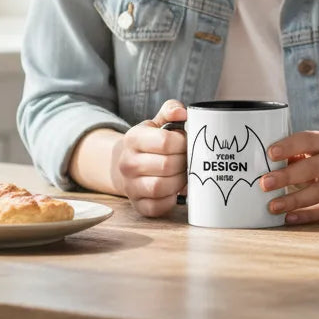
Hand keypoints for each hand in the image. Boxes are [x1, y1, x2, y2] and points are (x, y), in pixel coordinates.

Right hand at [111, 99, 187, 217]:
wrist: (128, 163)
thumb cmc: (151, 142)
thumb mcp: (158, 121)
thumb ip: (171, 110)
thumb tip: (183, 112)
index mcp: (134, 138)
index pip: (166, 141)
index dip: (183, 142)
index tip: (187, 142)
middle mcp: (127, 163)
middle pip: (167, 165)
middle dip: (185, 162)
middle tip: (190, 159)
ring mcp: (130, 186)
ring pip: (160, 187)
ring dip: (180, 182)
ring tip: (185, 174)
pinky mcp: (137, 204)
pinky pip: (156, 207)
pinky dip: (170, 201)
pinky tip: (175, 191)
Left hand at [258, 130, 318, 223]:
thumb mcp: (312, 151)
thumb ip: (291, 155)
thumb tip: (258, 166)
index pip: (308, 140)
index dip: (290, 146)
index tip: (270, 153)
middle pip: (313, 168)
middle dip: (288, 176)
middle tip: (265, 183)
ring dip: (294, 200)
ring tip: (272, 206)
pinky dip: (306, 216)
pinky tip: (288, 218)